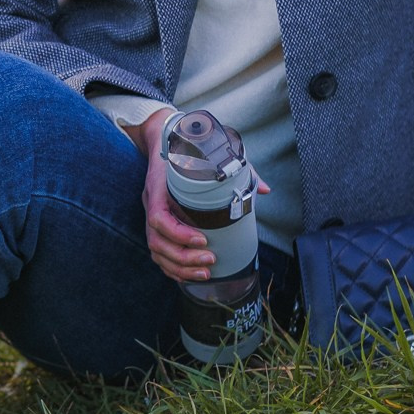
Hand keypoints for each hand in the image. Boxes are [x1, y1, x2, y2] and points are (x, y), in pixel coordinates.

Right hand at [133, 106, 267, 284]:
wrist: (162, 139)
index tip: (204, 238)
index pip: (158, 218)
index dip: (179, 234)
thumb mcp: (210, 153)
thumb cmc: (187, 149)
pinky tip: (190, 274)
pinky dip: (171, 268)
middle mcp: (151, 204)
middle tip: (211, 259)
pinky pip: (157, 253)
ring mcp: (151, 215)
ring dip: (179, 267)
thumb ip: (238, 169)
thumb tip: (263, 190)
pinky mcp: (155, 224)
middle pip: (157, 241)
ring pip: (156, 251)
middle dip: (184, 257)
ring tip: (205, 272)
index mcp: (159, 188)